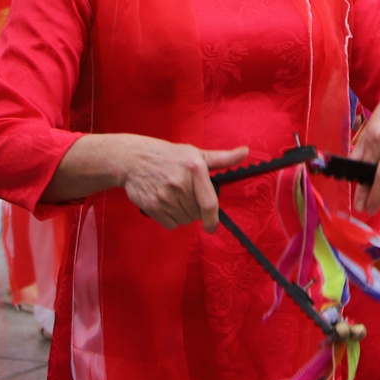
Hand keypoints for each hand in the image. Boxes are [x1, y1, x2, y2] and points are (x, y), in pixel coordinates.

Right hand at [113, 135, 247, 230]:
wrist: (133, 159)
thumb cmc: (169, 156)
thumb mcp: (196, 154)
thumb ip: (223, 158)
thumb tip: (245, 152)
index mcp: (195, 170)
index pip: (209, 204)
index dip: (212, 219)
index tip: (212, 227)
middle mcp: (180, 185)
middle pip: (196, 214)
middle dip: (195, 209)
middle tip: (186, 195)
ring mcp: (165, 196)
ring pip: (184, 220)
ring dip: (183, 214)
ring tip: (175, 197)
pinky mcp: (152, 206)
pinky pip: (170, 224)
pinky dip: (170, 218)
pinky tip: (166, 203)